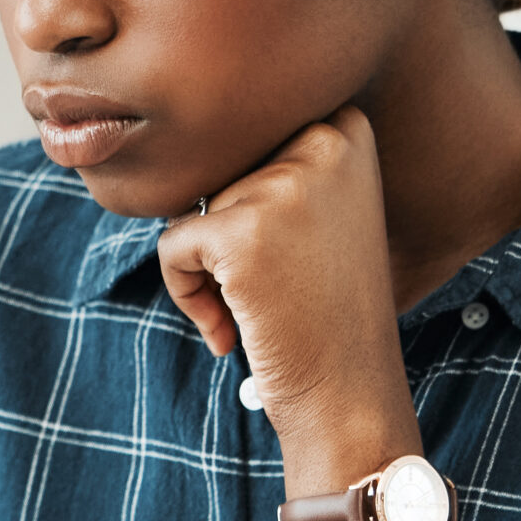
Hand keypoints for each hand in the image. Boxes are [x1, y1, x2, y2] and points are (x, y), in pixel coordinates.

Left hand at [155, 106, 419, 475]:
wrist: (349, 395)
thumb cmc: (327, 310)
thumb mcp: (322, 210)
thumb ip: (275, 159)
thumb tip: (188, 124)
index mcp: (346, 126)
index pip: (248, 137)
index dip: (250, 203)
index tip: (290, 253)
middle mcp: (323, 142)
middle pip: (221, 170)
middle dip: (227, 234)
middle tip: (276, 286)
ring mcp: (284, 186)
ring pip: (194, 207)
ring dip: (209, 267)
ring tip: (261, 308)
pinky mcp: (240, 232)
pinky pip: (171, 246)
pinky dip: (185, 292)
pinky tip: (230, 329)